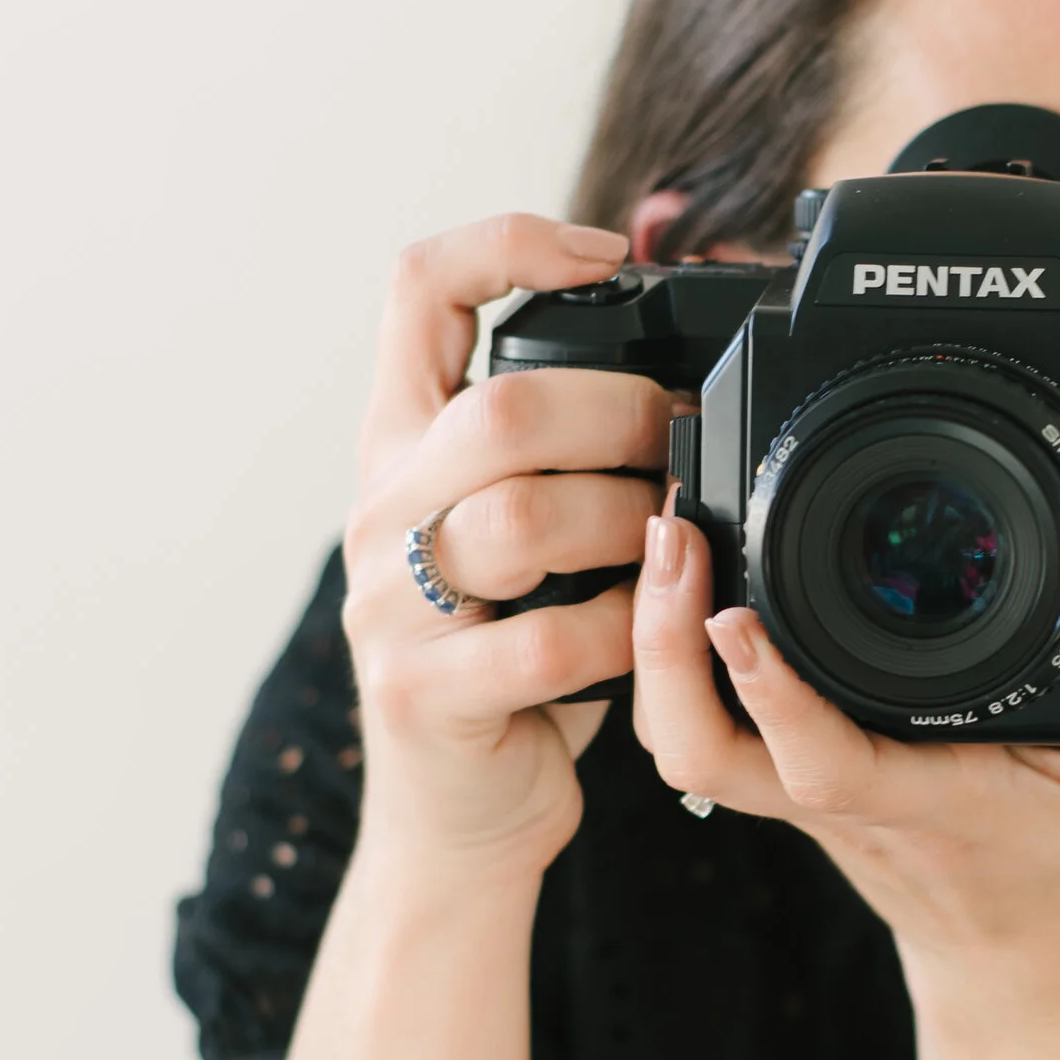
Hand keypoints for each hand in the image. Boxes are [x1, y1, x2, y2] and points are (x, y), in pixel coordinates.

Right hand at [342, 213, 674, 870]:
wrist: (456, 818)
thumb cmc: (510, 660)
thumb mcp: (515, 535)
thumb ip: (558, 450)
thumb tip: (678, 355)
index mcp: (398, 448)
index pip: (416, 288)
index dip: (507, 241)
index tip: (602, 251)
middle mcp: (378, 512)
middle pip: (494, 409)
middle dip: (618, 413)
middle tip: (680, 441)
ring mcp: (391, 607)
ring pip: (523, 520)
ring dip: (631, 524)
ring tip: (673, 541)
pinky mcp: (426, 696)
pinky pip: (550, 642)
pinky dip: (628, 632)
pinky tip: (653, 633)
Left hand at [629, 506, 1059, 974]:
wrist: (1019, 942)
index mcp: (919, 796)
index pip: (822, 758)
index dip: (769, 691)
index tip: (736, 611)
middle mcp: (837, 793)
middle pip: (703, 748)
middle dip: (664, 647)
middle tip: (675, 530)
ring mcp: (793, 789)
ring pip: (678, 739)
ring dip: (649, 643)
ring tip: (668, 527)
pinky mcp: (778, 770)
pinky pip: (692, 721)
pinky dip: (665, 651)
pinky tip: (675, 563)